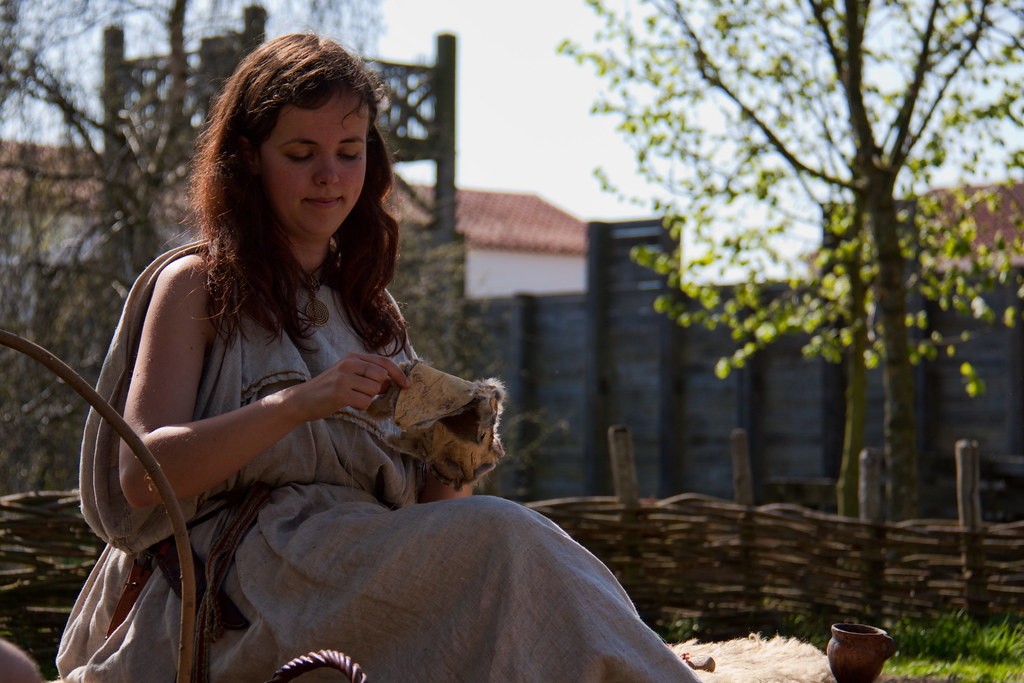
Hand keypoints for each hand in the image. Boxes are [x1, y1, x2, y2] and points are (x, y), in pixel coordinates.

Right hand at [287, 352, 409, 419]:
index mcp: (354, 357)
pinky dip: (361, 406)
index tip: (407, 385)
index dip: (399, 374)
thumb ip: (370, 375)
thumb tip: (393, 382)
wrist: (303, 399)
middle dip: (380, 389)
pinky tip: (349, 404)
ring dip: (368, 399)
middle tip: (366, 393)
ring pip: (374, 390)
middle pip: (382, 376)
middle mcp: (349, 363)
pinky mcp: (340, 393)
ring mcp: (344, 377)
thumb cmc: (330, 388)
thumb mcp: (349, 375)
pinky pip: (365, 401)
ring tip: (353, 398)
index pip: (384, 362)